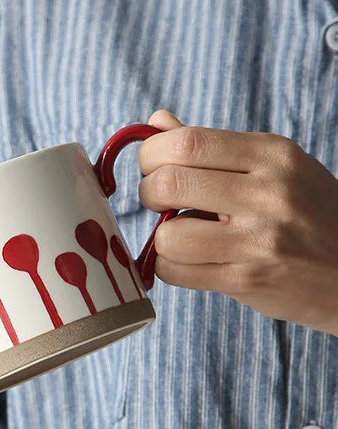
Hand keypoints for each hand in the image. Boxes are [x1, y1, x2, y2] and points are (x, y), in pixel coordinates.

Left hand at [137, 110, 337, 335]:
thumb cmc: (305, 216)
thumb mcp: (273, 169)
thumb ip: (212, 149)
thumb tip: (157, 122)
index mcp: (272, 155)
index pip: (187, 143)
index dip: (152, 155)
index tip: (154, 168)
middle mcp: (268, 192)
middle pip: (169, 184)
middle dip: (149, 194)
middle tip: (160, 203)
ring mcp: (259, 239)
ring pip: (168, 235)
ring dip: (162, 239)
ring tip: (183, 236)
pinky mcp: (247, 279)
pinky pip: (176, 272)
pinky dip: (170, 268)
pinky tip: (191, 262)